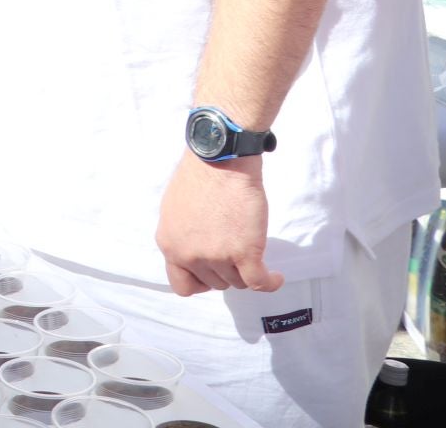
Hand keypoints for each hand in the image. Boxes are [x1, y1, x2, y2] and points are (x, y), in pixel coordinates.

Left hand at [155, 153, 281, 295]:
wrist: (220, 160)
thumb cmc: (200, 176)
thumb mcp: (175, 211)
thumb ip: (183, 236)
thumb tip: (196, 249)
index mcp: (169, 244)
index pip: (181, 284)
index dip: (200, 282)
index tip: (212, 271)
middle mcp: (189, 255)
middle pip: (215, 282)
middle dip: (226, 271)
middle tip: (236, 253)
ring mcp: (216, 256)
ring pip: (237, 282)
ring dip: (247, 272)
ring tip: (254, 256)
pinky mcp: (244, 253)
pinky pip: (258, 282)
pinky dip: (270, 283)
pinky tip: (276, 277)